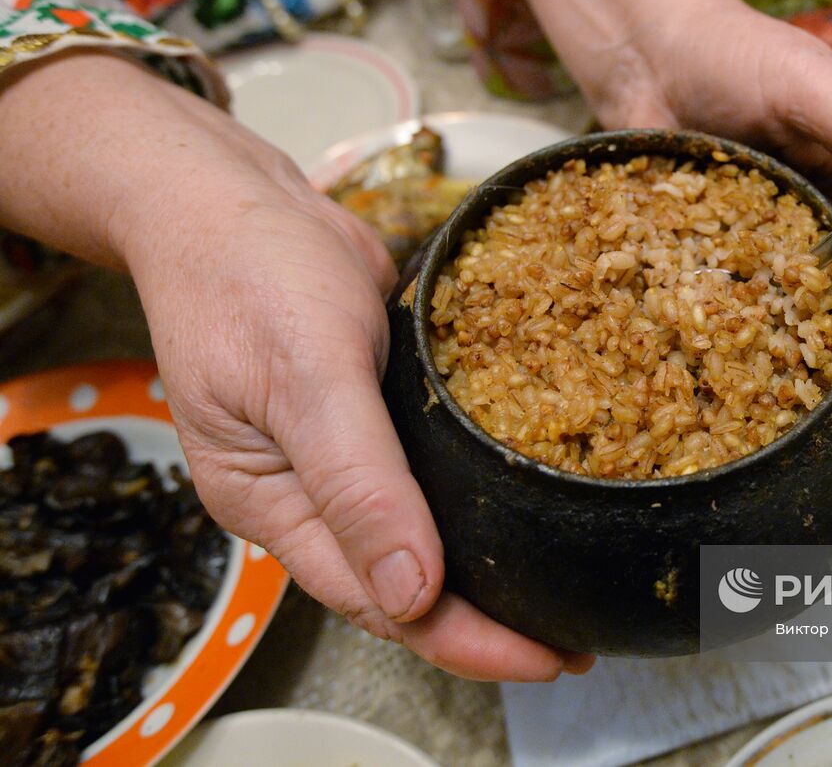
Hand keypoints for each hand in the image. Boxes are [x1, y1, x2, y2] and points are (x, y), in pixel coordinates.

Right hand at [0, 51, 590, 680]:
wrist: (233, 200)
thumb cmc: (245, 276)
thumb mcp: (306, 378)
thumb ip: (357, 484)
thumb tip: (409, 592)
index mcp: (277, 505)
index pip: (379, 601)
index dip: (463, 639)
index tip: (542, 657)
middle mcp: (313, 494)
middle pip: (408, 582)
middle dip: (487, 619)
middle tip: (572, 640)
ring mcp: (346, 455)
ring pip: (425, 530)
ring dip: (488, 562)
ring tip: (563, 587)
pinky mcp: (379, 411)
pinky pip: (433, 467)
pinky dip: (480, 491)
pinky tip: (529, 498)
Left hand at [567, 0, 831, 404]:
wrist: (644, 49)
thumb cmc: (734, 52)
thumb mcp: (809, 84)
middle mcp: (822, 220)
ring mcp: (764, 243)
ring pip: (801, 315)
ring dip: (812, 364)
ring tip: (813, 418)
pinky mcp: (708, 255)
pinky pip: (730, 308)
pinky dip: (737, 345)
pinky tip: (733, 387)